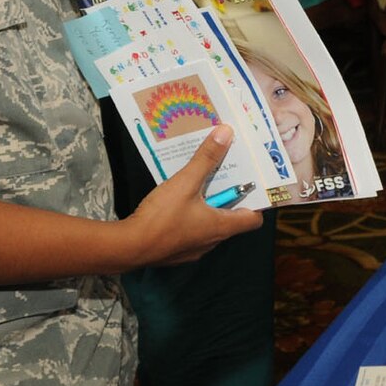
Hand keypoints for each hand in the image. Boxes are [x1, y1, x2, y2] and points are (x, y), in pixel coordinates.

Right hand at [119, 127, 264, 266]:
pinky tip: (177, 203)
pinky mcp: (177, 252)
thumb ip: (206, 158)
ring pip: (209, 225)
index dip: (256, 202)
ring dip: (207, 207)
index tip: (251, 183)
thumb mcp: (185, 182)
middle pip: (231, 219)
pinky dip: (190, 218)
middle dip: (228, 198)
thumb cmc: (162, 216)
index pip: (254, 220)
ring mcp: (194, 250)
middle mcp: (212, 242)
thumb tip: (227, 133)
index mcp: (222, 227)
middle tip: (223, 175)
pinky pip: (191, 232)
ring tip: (199, 184)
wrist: (129, 247)